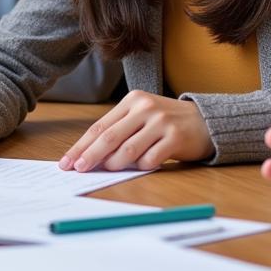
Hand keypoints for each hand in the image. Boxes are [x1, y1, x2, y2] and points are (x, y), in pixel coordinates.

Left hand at [57, 90, 213, 172]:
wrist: (204, 120)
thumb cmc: (165, 122)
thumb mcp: (141, 117)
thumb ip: (120, 132)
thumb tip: (90, 157)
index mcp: (132, 101)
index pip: (100, 126)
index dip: (81, 146)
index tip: (67, 161)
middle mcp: (145, 107)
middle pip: (110, 137)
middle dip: (90, 156)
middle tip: (78, 170)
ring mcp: (161, 121)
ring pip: (128, 149)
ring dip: (115, 164)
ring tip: (110, 169)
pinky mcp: (176, 137)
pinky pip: (150, 159)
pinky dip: (141, 167)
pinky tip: (142, 166)